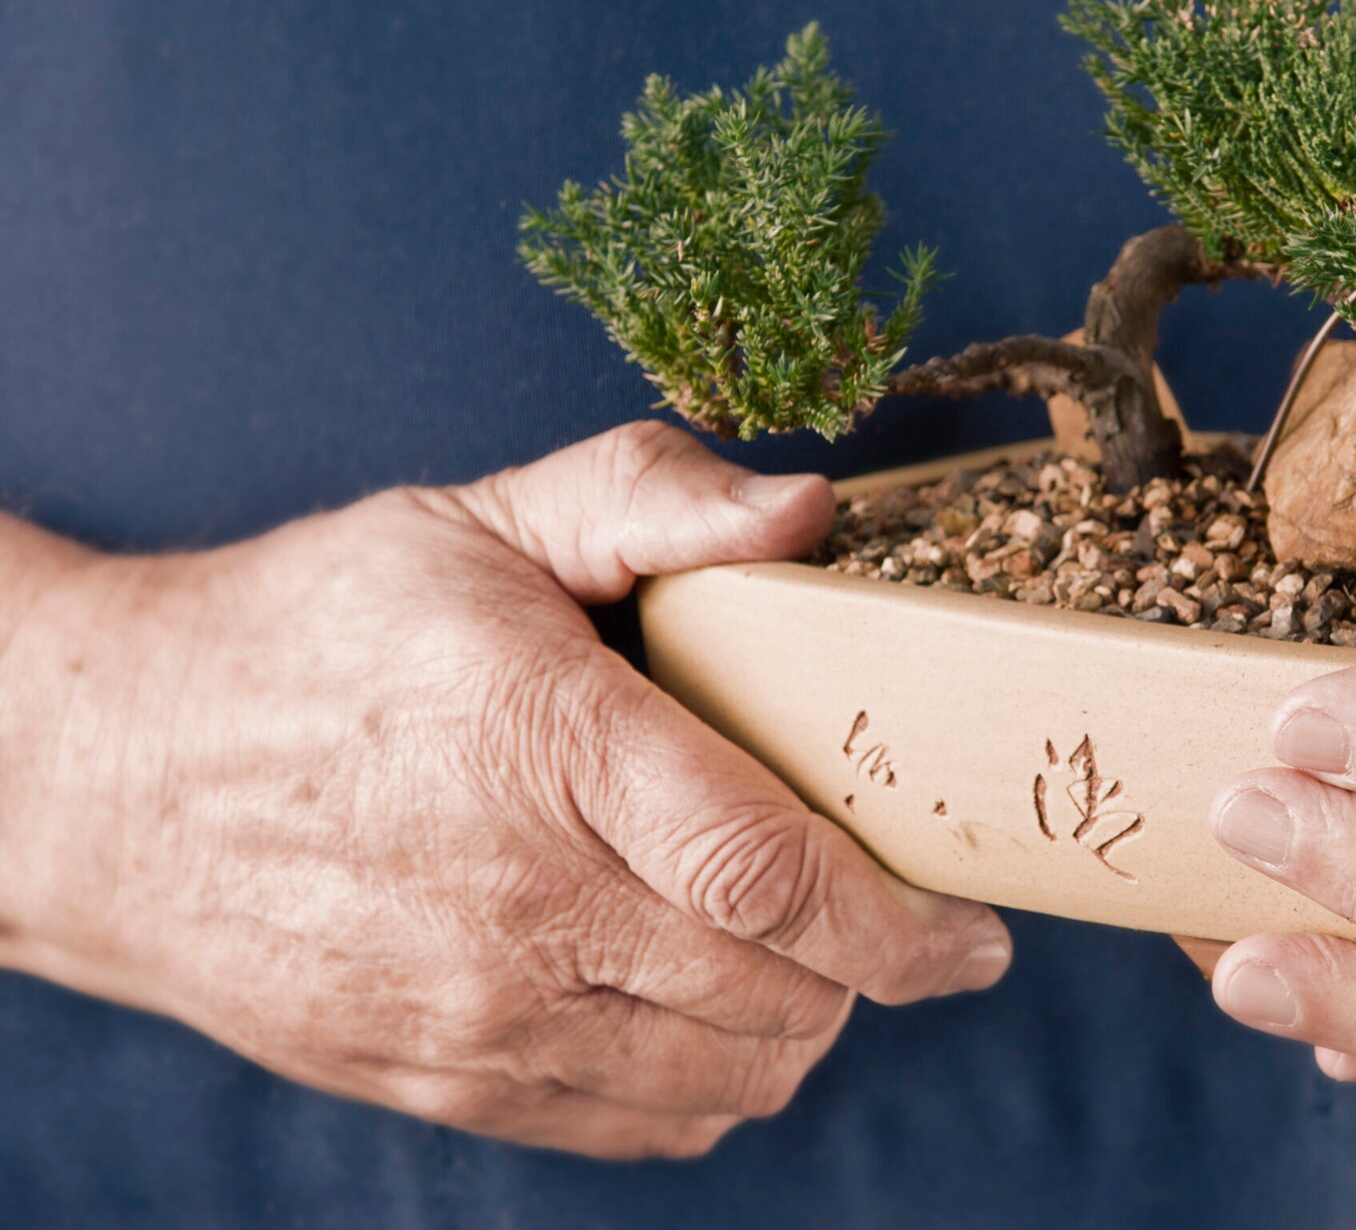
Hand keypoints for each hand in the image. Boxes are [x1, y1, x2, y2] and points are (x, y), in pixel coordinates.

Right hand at [0, 423, 1010, 1155]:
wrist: (104, 780)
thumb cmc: (312, 632)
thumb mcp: (476, 521)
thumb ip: (650, 500)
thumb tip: (812, 509)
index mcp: (543, 743)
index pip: (773, 872)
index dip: (906, 921)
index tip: (978, 929)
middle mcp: (515, 904)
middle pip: (776, 992)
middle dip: (872, 967)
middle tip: (891, 916)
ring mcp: (470, 1013)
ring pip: (723, 1078)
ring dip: (799, 1026)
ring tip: (797, 956)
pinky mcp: (435, 1079)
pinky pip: (634, 1128)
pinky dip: (706, 1085)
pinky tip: (699, 1010)